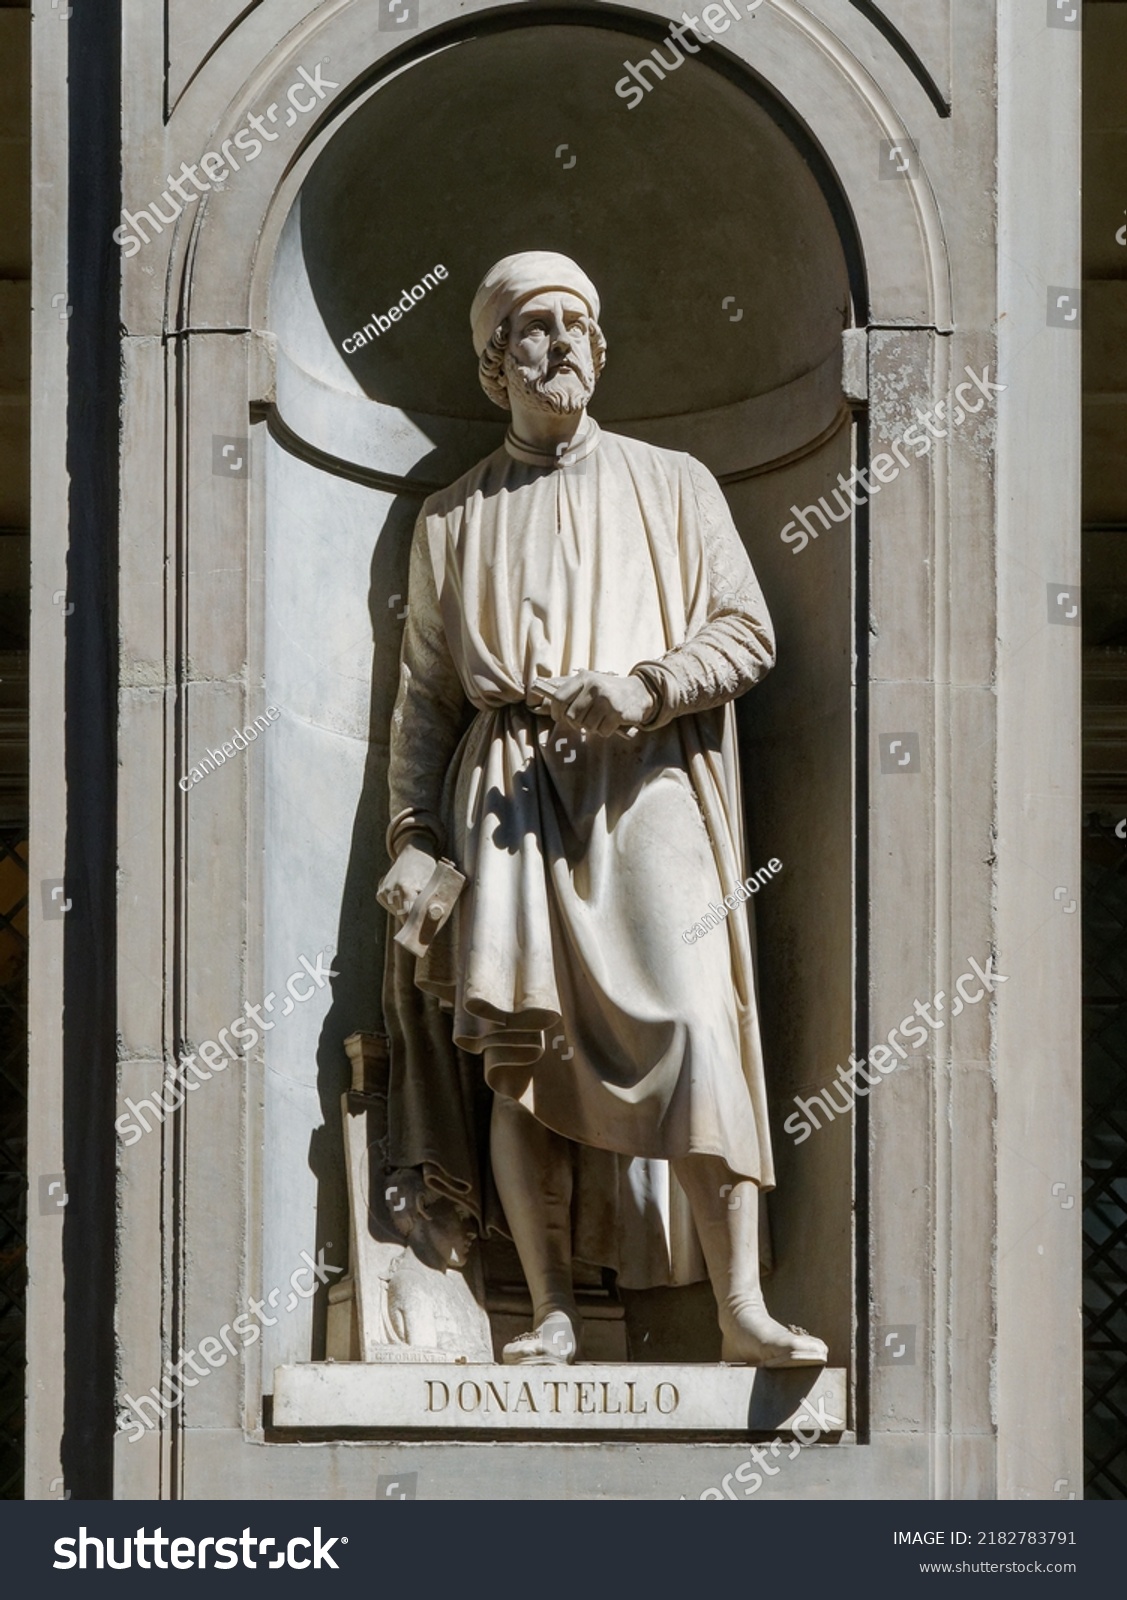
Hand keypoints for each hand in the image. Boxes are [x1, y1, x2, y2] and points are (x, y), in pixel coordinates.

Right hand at [377, 842, 436, 917]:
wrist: (413, 854)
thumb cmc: (426, 868)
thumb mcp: (432, 883)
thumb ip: (429, 901)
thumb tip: (430, 919)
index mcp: (403, 886)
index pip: (409, 914)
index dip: (417, 923)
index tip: (425, 929)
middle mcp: (389, 889)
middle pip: (402, 915)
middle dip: (414, 918)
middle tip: (424, 916)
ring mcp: (382, 891)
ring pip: (397, 913)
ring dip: (407, 912)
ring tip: (415, 900)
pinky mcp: (380, 894)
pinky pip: (392, 908)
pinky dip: (401, 906)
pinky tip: (406, 895)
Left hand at [532, 671, 655, 737]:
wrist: (640, 691)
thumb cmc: (609, 692)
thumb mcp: (591, 685)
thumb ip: (574, 695)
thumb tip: (556, 713)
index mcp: (584, 678)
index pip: (559, 699)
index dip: (557, 712)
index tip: (560, 717)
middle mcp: (594, 687)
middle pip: (572, 717)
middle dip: (579, 723)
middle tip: (589, 719)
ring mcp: (606, 700)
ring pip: (587, 727)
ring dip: (594, 727)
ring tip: (603, 718)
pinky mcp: (618, 713)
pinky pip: (602, 731)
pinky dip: (606, 731)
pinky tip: (613, 721)